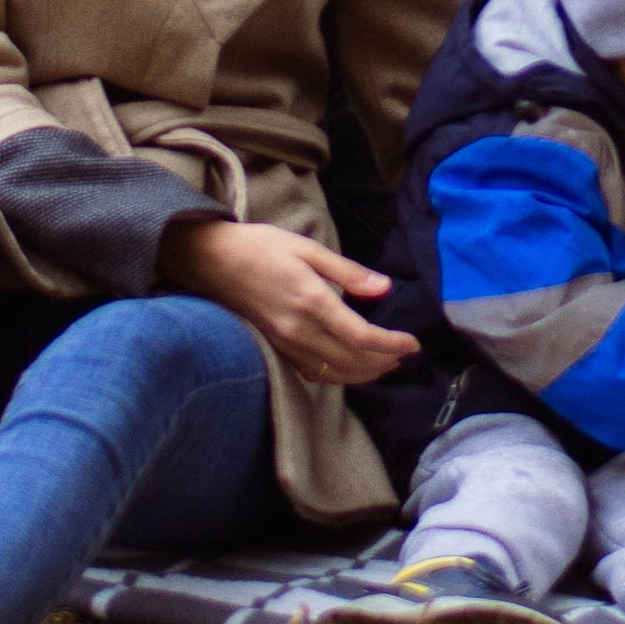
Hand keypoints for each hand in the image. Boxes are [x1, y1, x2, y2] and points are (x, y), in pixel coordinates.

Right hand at [164, 221, 418, 384]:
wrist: (212, 260)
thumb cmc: (261, 247)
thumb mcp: (308, 248)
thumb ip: (348, 272)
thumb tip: (384, 288)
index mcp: (311, 300)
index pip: (361, 336)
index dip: (391, 344)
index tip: (412, 343)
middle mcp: (299, 329)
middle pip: (351, 361)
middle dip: (383, 362)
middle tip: (404, 354)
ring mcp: (285, 342)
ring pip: (333, 372)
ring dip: (364, 374)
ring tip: (386, 365)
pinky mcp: (276, 347)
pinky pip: (313, 372)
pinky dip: (338, 376)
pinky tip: (349, 369)